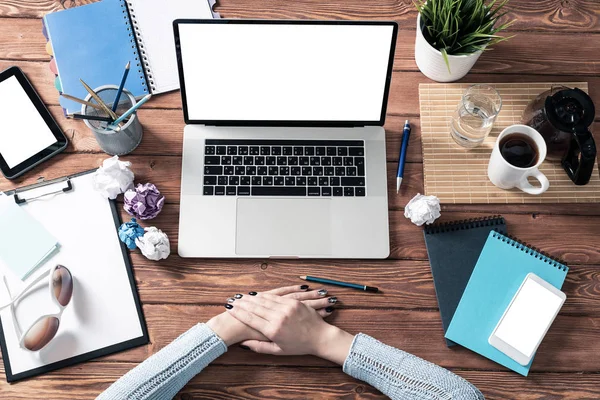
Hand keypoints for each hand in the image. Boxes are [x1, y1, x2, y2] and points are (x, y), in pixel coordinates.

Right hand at [206, 285, 333, 346]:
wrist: (320, 337)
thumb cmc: (299, 346)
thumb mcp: (278, 351)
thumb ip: (260, 347)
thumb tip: (244, 344)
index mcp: (273, 331)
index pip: (250, 319)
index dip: (238, 313)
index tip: (229, 309)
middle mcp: (279, 318)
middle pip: (255, 307)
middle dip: (242, 303)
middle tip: (232, 299)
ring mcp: (287, 308)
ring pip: (264, 300)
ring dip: (252, 297)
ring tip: (242, 296)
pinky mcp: (294, 302)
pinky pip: (277, 296)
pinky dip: (265, 295)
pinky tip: (258, 294)